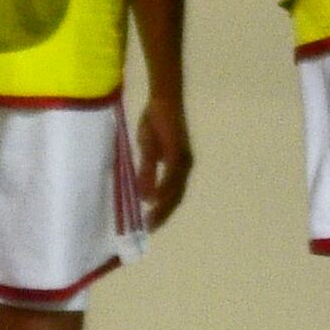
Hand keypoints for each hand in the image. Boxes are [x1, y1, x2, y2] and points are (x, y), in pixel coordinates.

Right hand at [134, 92, 193, 229]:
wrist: (163, 101)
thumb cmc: (156, 123)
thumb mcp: (147, 151)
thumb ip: (147, 173)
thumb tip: (145, 196)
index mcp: (178, 167)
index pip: (172, 194)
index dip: (163, 210)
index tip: (150, 224)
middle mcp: (184, 166)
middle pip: (176, 197)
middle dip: (163, 213)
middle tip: (150, 228)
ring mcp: (182, 160)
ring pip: (175, 190)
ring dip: (163, 206)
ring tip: (151, 220)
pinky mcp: (177, 152)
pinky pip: (171, 175)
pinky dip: (163, 189)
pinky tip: (154, 200)